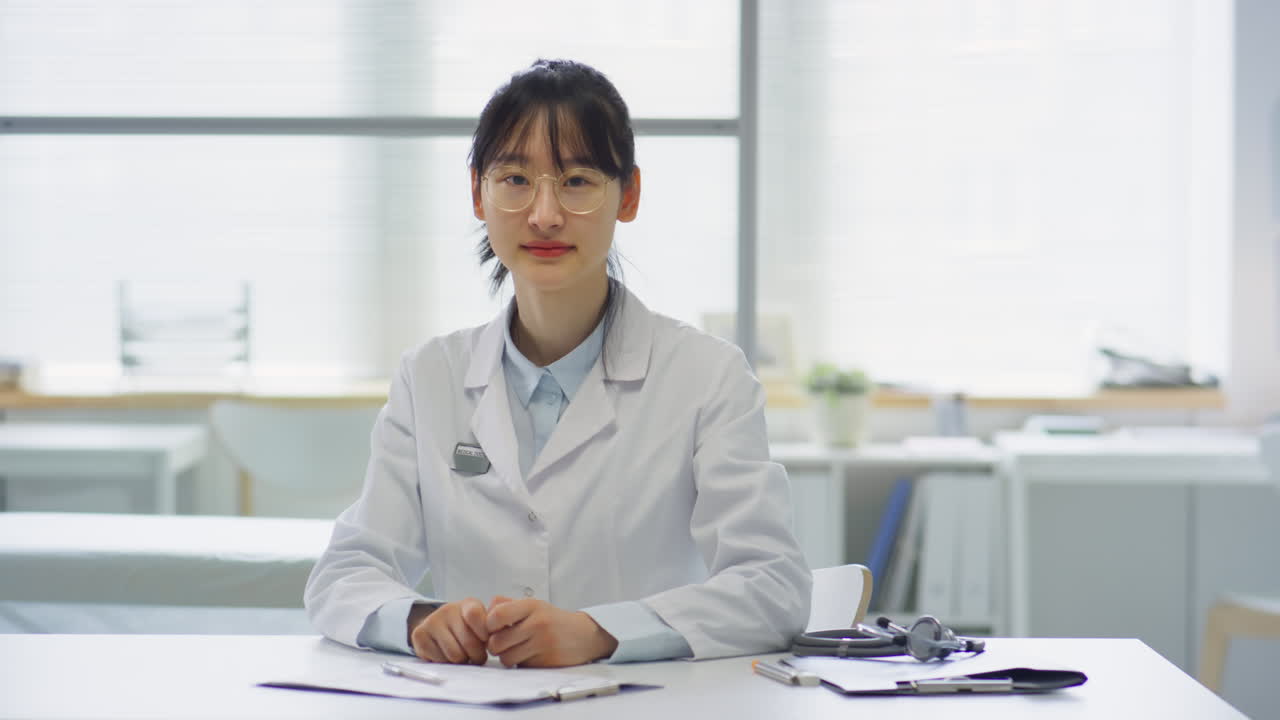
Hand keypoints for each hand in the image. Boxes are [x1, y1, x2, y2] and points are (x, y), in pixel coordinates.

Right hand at [408, 597, 489, 664]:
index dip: (483, 634)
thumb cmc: (467, 628)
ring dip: (461, 661)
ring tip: (462, 655)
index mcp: (468, 604)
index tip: (485, 641)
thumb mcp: (482, 624)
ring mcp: (432, 621)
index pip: (475, 615)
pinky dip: (446, 663)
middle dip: (476, 655)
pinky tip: (446, 655)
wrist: (437, 626)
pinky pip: (439, 659)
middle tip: (476, 656)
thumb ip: (491, 630)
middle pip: (468, 642)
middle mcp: (448, 609)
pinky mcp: (419, 635)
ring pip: (454, 654)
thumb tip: (498, 641)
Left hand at [484, 595, 618, 667]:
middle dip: (496, 645)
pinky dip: (521, 663)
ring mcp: (543, 643)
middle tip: (505, 642)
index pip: (496, 615)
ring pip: (506, 658)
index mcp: (531, 606)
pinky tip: (531, 655)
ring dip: (508, 657)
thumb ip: (507, 605)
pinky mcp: (546, 662)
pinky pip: (520, 666)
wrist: (585, 635)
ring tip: (519, 649)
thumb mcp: (533, 605)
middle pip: (497, 642)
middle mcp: (537, 623)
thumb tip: (484, 611)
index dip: (489, 625)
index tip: (495, 628)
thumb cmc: (552, 620)